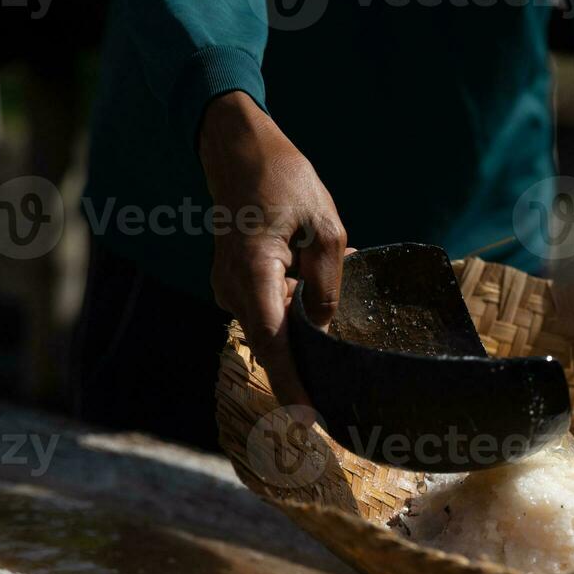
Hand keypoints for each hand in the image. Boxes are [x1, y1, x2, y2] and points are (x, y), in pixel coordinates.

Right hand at [198, 91, 346, 409]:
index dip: (293, 386)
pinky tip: (309, 273)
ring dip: (304, 321)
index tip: (309, 423)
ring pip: (274, 325)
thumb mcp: (324, 227)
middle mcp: (233, 288)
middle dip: (308, 361)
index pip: (275, 345)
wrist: (236, 150)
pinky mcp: (234, 284)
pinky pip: (268, 309)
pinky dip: (292, 305)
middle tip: (345, 380)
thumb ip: (327, 283)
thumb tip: (324, 327)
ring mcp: (228, 287)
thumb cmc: (282, 179)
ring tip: (328, 277)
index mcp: (254, 273)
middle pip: (275, 343)